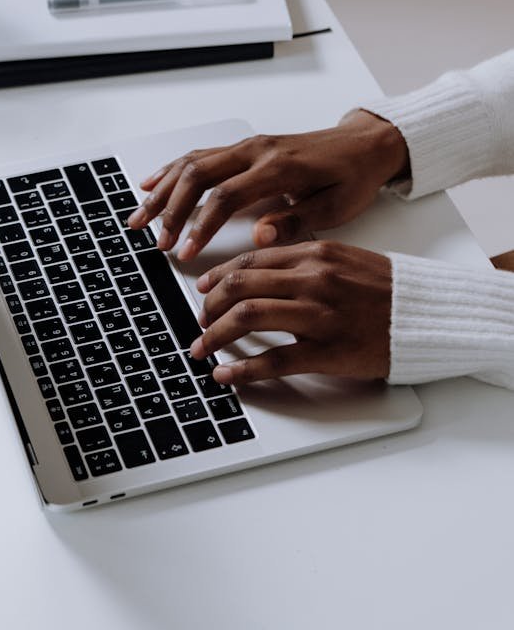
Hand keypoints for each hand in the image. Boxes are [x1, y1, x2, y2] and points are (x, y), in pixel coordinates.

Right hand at [127, 111, 408, 260]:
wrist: (364, 146)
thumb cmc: (352, 178)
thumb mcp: (335, 208)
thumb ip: (295, 221)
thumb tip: (260, 236)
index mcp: (279, 168)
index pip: (226, 196)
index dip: (201, 225)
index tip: (186, 252)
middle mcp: (258, 151)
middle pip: (199, 175)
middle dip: (172, 210)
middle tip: (158, 241)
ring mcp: (248, 146)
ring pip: (193, 162)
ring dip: (163, 191)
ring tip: (140, 217)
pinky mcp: (245, 147)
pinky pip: (201, 155)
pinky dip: (172, 170)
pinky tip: (152, 185)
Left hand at [191, 241, 391, 382]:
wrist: (428, 316)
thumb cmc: (386, 291)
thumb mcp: (343, 260)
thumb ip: (303, 262)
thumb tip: (261, 273)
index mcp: (314, 254)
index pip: (250, 261)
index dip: (218, 277)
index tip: (203, 290)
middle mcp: (312, 279)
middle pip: (240, 287)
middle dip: (209, 307)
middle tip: (200, 322)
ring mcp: (318, 315)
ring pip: (247, 318)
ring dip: (216, 335)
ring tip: (203, 348)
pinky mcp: (327, 351)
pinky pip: (274, 360)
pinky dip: (243, 369)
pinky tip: (226, 375)